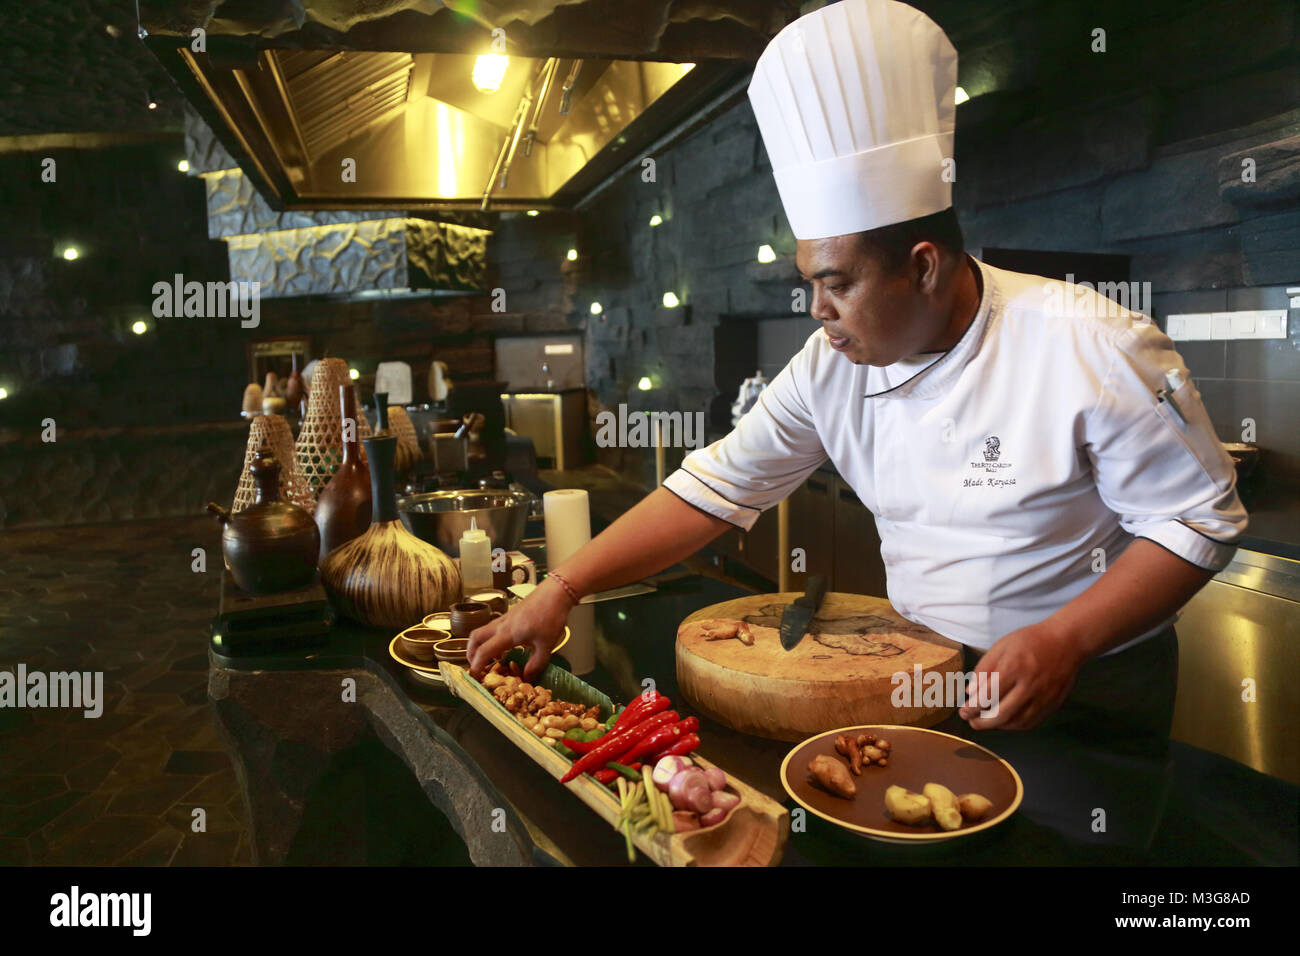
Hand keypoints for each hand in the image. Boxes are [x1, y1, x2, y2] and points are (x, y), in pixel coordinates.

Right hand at [467, 578, 573, 681]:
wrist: (555, 592)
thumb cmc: (551, 616)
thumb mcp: (546, 645)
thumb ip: (536, 664)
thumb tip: (527, 677)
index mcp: (507, 634)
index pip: (484, 651)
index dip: (476, 665)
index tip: (475, 676)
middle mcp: (501, 625)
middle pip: (475, 637)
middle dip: (471, 652)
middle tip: (475, 665)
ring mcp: (505, 618)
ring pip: (483, 630)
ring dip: (480, 644)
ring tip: (490, 658)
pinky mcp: (511, 614)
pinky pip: (493, 627)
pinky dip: (491, 638)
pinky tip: (504, 645)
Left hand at [959, 620, 1085, 730]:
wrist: (1066, 642)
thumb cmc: (1031, 641)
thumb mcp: (1001, 646)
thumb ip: (984, 669)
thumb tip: (971, 692)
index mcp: (1013, 668)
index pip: (987, 696)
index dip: (972, 708)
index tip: (963, 711)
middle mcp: (1029, 686)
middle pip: (1001, 714)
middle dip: (982, 722)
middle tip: (971, 721)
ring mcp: (1043, 697)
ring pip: (1016, 722)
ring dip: (997, 726)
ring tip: (986, 721)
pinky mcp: (1053, 704)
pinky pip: (1031, 722)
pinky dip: (1015, 725)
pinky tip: (1005, 721)